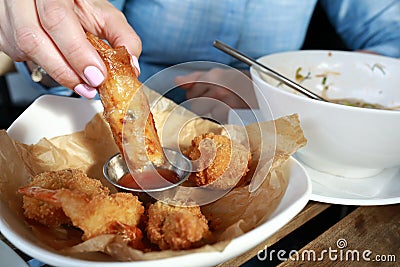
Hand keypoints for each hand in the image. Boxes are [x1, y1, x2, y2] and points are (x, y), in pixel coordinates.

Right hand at [0, 0, 140, 97]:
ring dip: (53, 71)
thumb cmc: (79, 4)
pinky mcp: (2, 28)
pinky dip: (40, 64)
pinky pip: (17, 54)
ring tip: (77, 80)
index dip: (77, 52)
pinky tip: (55, 59)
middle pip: (34, 38)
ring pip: (23, 49)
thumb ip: (122, 37)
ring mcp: (8, 12)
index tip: (96, 76)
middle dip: (65, 71)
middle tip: (88, 87)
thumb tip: (131, 65)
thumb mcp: (105, 14)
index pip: (57, 19)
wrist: (53, 0)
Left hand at [175, 68, 257, 121]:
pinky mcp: (231, 117)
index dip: (196, 93)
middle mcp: (218, 90)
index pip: (191, 92)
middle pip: (195, 104)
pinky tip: (230, 111)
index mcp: (215, 76)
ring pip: (204, 113)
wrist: (266, 93)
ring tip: (225, 105)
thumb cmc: (242, 83)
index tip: (206, 92)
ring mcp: (225, 104)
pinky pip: (216, 120)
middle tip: (218, 99)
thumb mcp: (221, 74)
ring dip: (212, 111)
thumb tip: (177, 81)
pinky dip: (221, 117)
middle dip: (202, 102)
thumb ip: (196, 77)